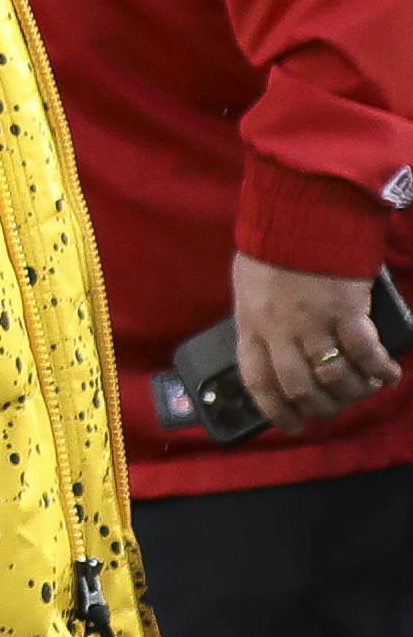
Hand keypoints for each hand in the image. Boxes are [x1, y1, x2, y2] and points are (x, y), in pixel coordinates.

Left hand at [231, 251, 401, 429]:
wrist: (302, 212)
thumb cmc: (274, 245)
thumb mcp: (250, 286)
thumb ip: (259, 319)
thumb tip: (271, 348)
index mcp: (251, 323)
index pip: (257, 380)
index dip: (274, 409)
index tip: (290, 424)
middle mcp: (280, 329)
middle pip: (299, 387)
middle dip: (319, 406)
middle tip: (332, 409)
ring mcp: (314, 322)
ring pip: (334, 376)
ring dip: (352, 391)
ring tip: (363, 391)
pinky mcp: (347, 311)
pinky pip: (365, 354)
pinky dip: (379, 370)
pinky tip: (387, 375)